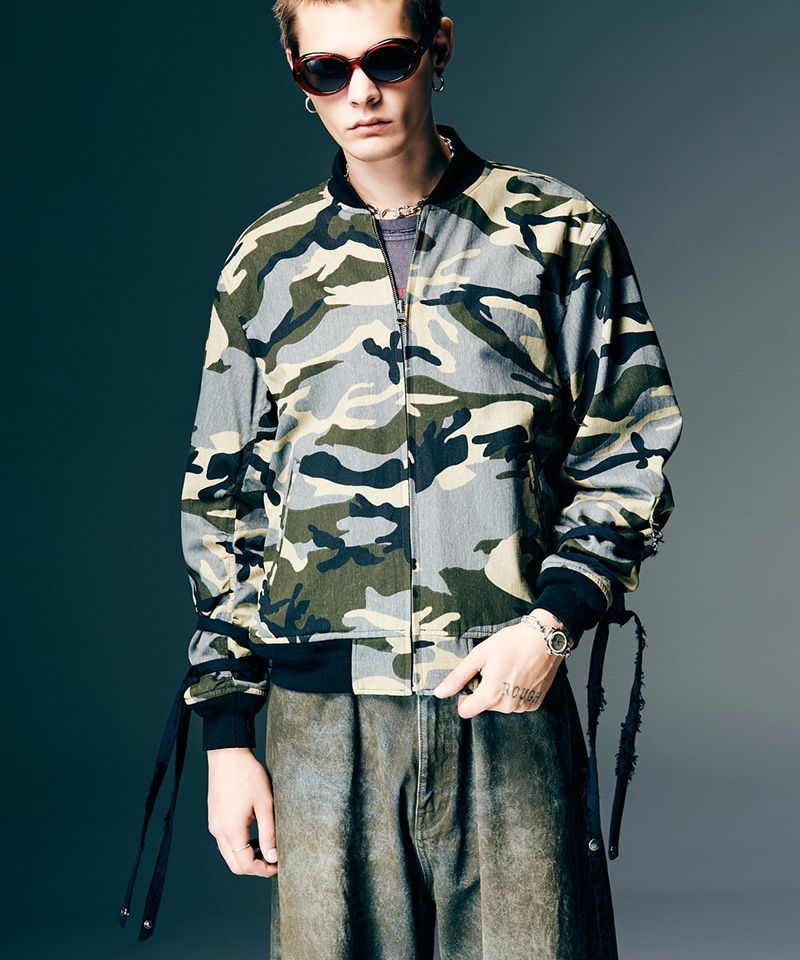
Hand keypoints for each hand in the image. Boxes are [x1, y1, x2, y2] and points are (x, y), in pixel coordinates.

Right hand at [206, 747, 278, 878]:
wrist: (228, 755)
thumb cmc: (247, 774)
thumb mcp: (264, 804)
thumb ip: (269, 833)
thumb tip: (273, 857)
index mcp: (231, 830)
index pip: (245, 865)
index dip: (263, 870)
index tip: (278, 865)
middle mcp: (218, 831)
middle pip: (234, 865)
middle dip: (254, 868)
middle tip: (273, 860)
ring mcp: (214, 825)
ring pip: (229, 854)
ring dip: (246, 857)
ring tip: (266, 847)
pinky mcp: (214, 818)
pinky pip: (224, 842)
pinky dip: (238, 846)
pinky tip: (253, 836)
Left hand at [432, 609, 566, 717]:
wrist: (545, 639)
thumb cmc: (511, 643)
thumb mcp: (480, 655)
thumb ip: (458, 676)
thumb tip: (439, 693)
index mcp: (490, 695)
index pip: (465, 711)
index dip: (464, 696)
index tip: (472, 680)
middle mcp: (507, 706)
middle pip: (484, 706)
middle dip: (484, 690)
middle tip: (494, 669)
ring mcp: (523, 707)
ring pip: (500, 705)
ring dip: (500, 692)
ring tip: (509, 670)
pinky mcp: (535, 704)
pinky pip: (516, 703)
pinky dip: (515, 692)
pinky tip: (521, 675)